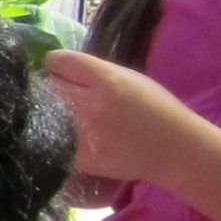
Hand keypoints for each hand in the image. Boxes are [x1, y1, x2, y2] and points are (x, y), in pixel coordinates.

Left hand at [39, 49, 191, 190]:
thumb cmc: (156, 109)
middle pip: (48, 87)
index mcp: (107, 80)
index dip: (55, 64)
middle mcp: (92, 105)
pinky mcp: (82, 158)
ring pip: (45, 115)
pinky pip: (52, 141)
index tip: (58, 70)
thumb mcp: (130, 78)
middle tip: (60, 94)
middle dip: (50, 87)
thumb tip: (59, 66)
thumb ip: (94, 72)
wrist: (176, 149)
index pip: (60, 61)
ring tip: (62, 115)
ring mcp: (85, 134)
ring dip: (48, 113)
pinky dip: (54, 136)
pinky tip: (66, 135)